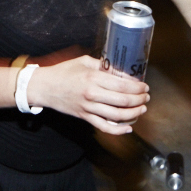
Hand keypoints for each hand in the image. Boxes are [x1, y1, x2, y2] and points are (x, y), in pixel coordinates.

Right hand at [25, 55, 149, 134]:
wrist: (44, 87)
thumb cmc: (63, 72)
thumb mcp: (83, 61)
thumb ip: (103, 65)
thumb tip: (122, 71)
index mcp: (93, 77)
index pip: (122, 84)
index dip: (137, 86)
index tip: (144, 86)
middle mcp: (92, 94)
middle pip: (123, 100)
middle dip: (139, 99)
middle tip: (146, 96)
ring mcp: (88, 108)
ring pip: (117, 115)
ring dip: (134, 113)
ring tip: (142, 109)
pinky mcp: (85, 117)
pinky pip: (104, 127)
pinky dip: (118, 130)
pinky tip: (128, 127)